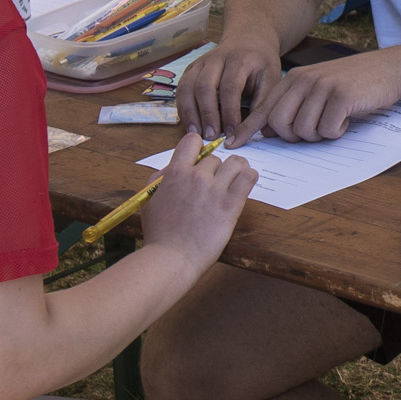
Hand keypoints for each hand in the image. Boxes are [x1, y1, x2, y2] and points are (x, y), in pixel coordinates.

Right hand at [136, 129, 256, 267]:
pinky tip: (244, 185)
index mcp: (175, 172)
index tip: (200, 161)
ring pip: (235, 163)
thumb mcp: (150, 198)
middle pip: (215, 158)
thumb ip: (162, 178)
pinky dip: (249, 177)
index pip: (192, 141)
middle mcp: (196, 176)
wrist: (171, 259)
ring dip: (236, 171)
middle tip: (214, 186)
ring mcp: (215, 189)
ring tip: (234, 181)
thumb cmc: (159, 234)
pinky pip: (249, 178)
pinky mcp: (231, 204)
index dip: (198, 149)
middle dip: (215, 170)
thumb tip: (174, 166)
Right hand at [174, 40, 280, 141]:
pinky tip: (190, 124)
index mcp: (240, 59)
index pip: (230, 87)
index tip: (231, 133)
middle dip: (207, 114)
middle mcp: (216, 58)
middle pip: (204, 86)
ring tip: (197, 134)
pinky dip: (183, 108)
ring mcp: (200, 62)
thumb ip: (261, 103)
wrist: (248, 39)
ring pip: (188, 87)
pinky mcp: (191, 69)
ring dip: (190, 113)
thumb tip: (248, 130)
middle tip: (211, 136)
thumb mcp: (271, 79)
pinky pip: (181, 89)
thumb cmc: (260, 63)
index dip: (229, 112)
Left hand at [243, 50, 400, 141]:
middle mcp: (304, 80)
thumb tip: (270, 131)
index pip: (263, 108)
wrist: (388, 70)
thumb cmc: (353, 84)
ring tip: (333, 121)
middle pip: (279, 124)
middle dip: (293, 137)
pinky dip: (337, 131)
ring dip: (319, 135)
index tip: (233, 144)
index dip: (247, 129)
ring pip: (303, 130)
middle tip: (313, 131)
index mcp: (294, 79)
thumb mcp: (318, 88)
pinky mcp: (341, 97)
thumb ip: (294, 104)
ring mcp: (322, 87)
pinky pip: (327, 130)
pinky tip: (347, 119)